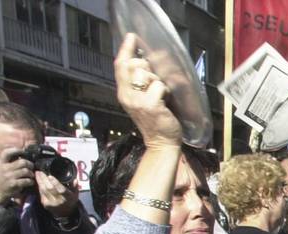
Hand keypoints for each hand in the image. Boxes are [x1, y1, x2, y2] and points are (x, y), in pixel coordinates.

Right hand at [0, 148, 33, 204]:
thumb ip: (7, 162)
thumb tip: (19, 156)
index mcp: (0, 163)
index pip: (7, 152)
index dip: (16, 150)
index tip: (23, 151)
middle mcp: (4, 168)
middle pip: (22, 162)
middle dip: (30, 164)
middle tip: (31, 167)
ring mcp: (9, 176)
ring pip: (26, 171)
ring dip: (31, 173)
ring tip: (31, 175)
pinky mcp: (13, 184)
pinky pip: (26, 180)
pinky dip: (31, 181)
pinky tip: (30, 182)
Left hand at [35, 171, 78, 218]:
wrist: (65, 213)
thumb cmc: (70, 201)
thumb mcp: (75, 194)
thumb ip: (75, 186)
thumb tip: (75, 179)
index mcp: (68, 198)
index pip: (61, 190)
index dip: (55, 183)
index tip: (50, 176)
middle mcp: (59, 201)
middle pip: (50, 189)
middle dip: (44, 179)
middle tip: (40, 171)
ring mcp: (51, 203)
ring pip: (43, 190)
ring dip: (39, 181)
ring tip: (37, 173)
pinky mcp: (45, 204)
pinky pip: (41, 193)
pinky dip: (39, 186)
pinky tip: (38, 180)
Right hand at [114, 33, 181, 147]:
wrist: (162, 143)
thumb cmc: (156, 120)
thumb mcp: (143, 100)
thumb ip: (140, 83)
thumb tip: (146, 61)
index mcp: (123, 93)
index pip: (120, 66)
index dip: (126, 49)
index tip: (131, 37)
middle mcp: (127, 96)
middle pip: (132, 65)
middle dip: (146, 67)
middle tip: (154, 80)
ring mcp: (137, 101)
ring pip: (146, 74)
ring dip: (158, 81)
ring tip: (161, 95)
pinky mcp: (150, 105)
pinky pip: (159, 86)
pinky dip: (166, 91)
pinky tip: (167, 101)